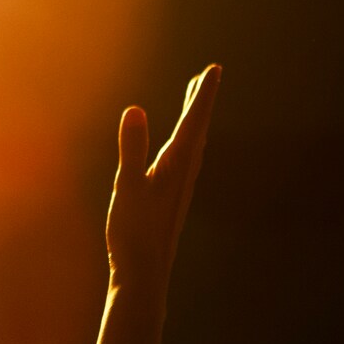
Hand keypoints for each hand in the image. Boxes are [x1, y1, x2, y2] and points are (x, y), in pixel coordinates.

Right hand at [106, 64, 220, 293]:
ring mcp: (179, 187)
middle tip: (209, 75)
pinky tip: (177, 148)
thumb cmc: (134, 232)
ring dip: (194, 119)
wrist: (144, 273)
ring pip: (192, 144)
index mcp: (176, 166)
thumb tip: (136, 110)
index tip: (215, 70)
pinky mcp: (171, 198)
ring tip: (193, 101)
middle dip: (201, 101)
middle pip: (197, 129)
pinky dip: (185, 140)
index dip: (203, 94)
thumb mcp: (128, 186)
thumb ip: (132, 148)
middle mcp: (184, 173)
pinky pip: (184, 158)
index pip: (193, 122)